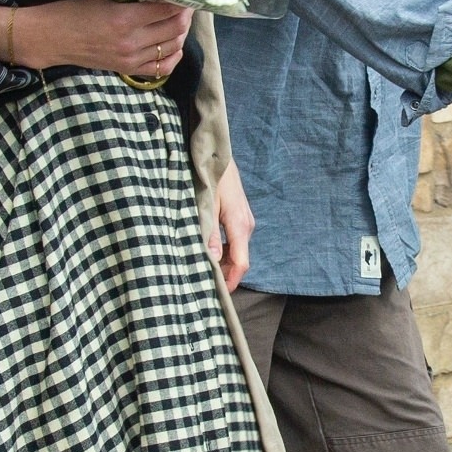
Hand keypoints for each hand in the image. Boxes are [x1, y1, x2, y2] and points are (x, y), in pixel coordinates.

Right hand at [0, 0, 192, 78]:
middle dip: (185, 15)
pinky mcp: (128, 69)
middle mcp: (131, 42)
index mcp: (124, 19)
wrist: (52, 40)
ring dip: (181, 33)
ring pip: (172, 47)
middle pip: (175, 29)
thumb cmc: (73, 12)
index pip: (167, 9)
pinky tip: (174, 44)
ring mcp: (131, 59)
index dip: (181, 0)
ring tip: (181, 20)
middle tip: (186, 4)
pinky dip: (173, 56)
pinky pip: (162, 68)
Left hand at [210, 158, 254, 289]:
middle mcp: (247, 226)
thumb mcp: (207, 206)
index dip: (231, 281)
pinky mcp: (241, 217)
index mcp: (240, 226)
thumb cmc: (211, 179)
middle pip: (240, 260)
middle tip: (205, 283)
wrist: (218, 157)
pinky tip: (210, 249)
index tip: (219, 293)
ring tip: (204, 268)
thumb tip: (213, 259)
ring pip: (237, 250)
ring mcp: (245, 221)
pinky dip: (225, 250)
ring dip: (224, 262)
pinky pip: (235, 240)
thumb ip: (210, 234)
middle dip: (225, 274)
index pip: (241, 263)